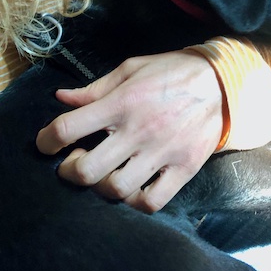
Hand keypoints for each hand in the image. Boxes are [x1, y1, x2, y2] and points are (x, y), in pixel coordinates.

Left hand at [36, 50, 224, 212]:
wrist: (224, 82)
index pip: (68, 127)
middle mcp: (138, 130)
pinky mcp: (183, 168)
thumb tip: (60, 98)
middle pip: (87, 170)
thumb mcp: (132, 68)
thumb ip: (95, 87)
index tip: (46, 143)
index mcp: (122, 102)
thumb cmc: (172, 72)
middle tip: (74, 162)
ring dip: (101, 186)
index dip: (46, 140)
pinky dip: (135, 201)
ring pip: (116, 189)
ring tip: (104, 173)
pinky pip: (152, 201)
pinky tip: (132, 187)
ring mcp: (162, 152)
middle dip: (70, 171)